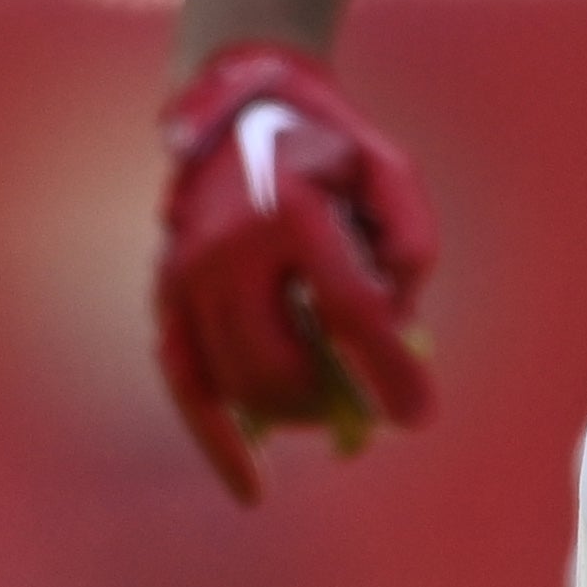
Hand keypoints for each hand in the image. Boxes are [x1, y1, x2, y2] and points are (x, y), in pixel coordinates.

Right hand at [153, 41, 441, 502]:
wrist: (241, 99)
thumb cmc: (331, 142)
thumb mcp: (389, 170)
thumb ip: (407, 241)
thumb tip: (397, 326)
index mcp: (290, 210)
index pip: (348, 313)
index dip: (389, 370)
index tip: (419, 416)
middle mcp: (227, 249)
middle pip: (287, 367)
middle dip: (339, 399)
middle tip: (375, 400)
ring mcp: (186, 275)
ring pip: (241, 385)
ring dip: (296, 413)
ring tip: (336, 406)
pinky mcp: (166, 295)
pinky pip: (186, 384)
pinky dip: (219, 440)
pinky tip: (254, 486)